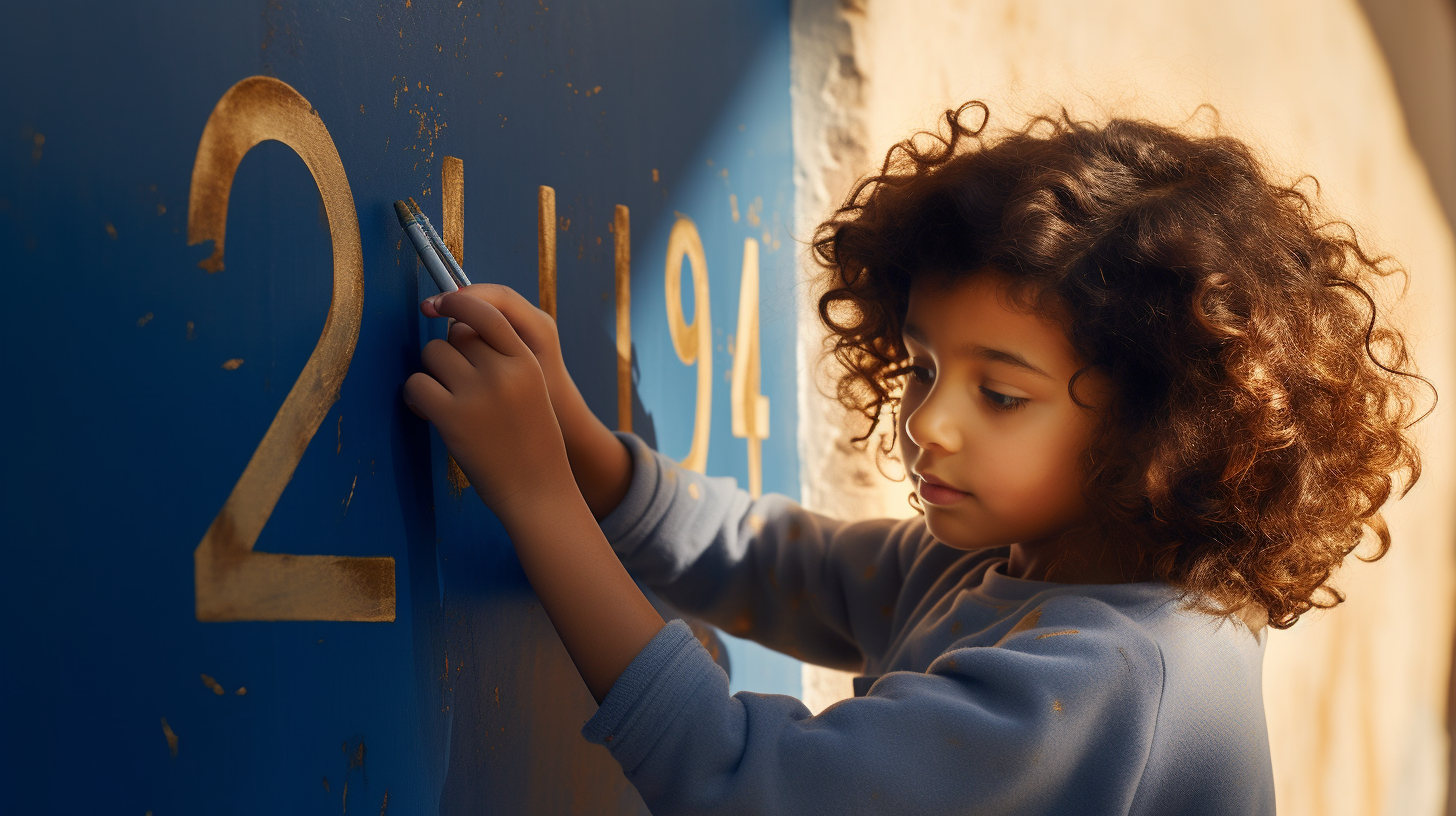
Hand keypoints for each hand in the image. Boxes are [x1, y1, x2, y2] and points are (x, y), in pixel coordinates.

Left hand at [422, 284, 632, 519]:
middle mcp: (502, 372)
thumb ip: (505, 359)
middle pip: (456, 334)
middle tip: (455, 379)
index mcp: (527, 362)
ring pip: (433, 354)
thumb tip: (459, 330)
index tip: (441, 302)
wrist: (538, 491)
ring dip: (431, 372)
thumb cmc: (532, 442)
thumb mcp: (533, 390)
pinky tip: (427, 411)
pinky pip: (416, 384)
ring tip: (442, 398)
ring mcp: (476, 394)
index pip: (488, 313)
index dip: (459, 301)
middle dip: (450, 351)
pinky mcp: (451, 417)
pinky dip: (416, 395)